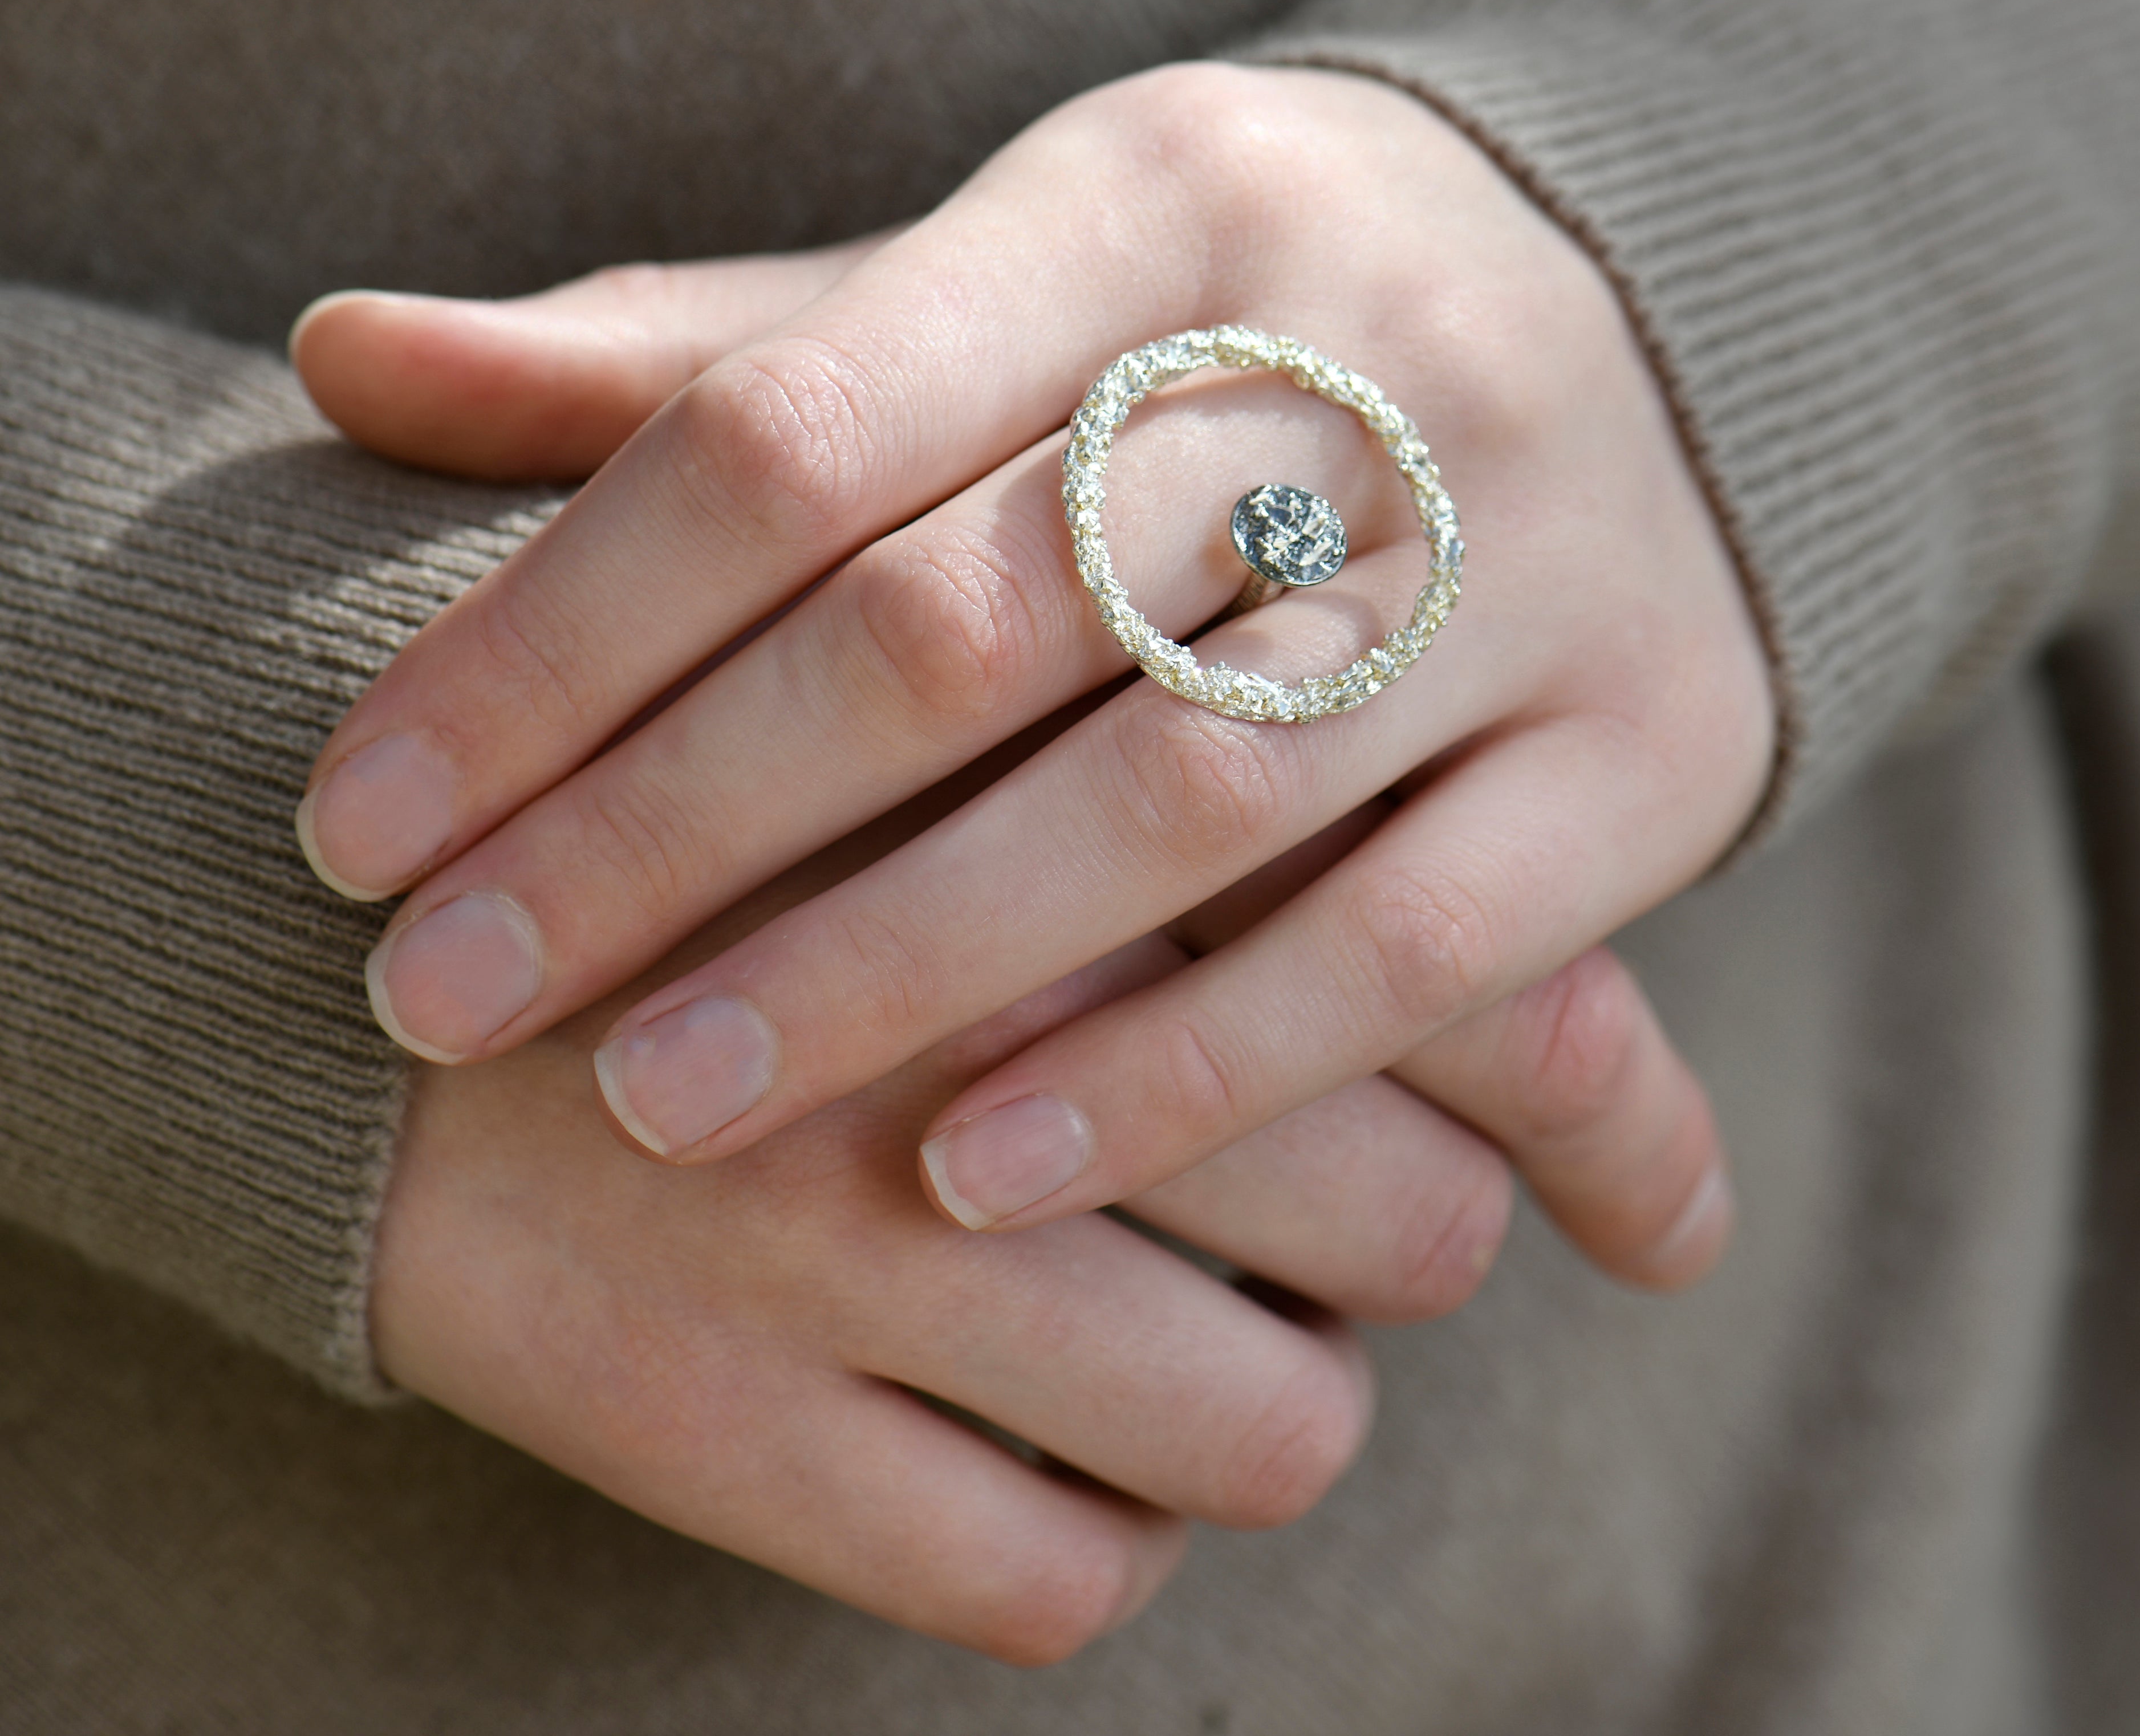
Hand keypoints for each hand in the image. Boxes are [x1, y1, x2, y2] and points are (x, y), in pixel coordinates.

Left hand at [297, 64, 1767, 1269]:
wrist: (1678, 311)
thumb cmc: (1237, 321)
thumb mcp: (997, 274)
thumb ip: (702, 351)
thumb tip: (345, 353)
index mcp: (1146, 199)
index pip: (792, 431)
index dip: (553, 638)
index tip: (363, 821)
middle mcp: (1349, 349)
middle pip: (957, 621)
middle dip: (671, 827)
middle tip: (447, 993)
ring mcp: (1524, 557)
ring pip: (1169, 797)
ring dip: (890, 973)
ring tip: (655, 1104)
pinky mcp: (1647, 747)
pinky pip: (1401, 945)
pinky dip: (1184, 1077)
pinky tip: (975, 1177)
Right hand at [370, 778, 1695, 1658]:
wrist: (346, 907)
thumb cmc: (718, 771)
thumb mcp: (964, 704)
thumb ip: (1245, 769)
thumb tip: (1532, 921)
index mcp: (1090, 805)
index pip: (1485, 996)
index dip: (1612, 1122)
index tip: (1650, 1203)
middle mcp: (996, 1021)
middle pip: (1413, 1227)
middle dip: (1404, 1231)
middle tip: (1314, 1191)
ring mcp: (851, 1236)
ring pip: (1268, 1430)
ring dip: (1260, 1392)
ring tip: (1168, 1309)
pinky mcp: (720, 1419)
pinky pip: (1051, 1577)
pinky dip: (1086, 1526)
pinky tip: (1023, 1422)